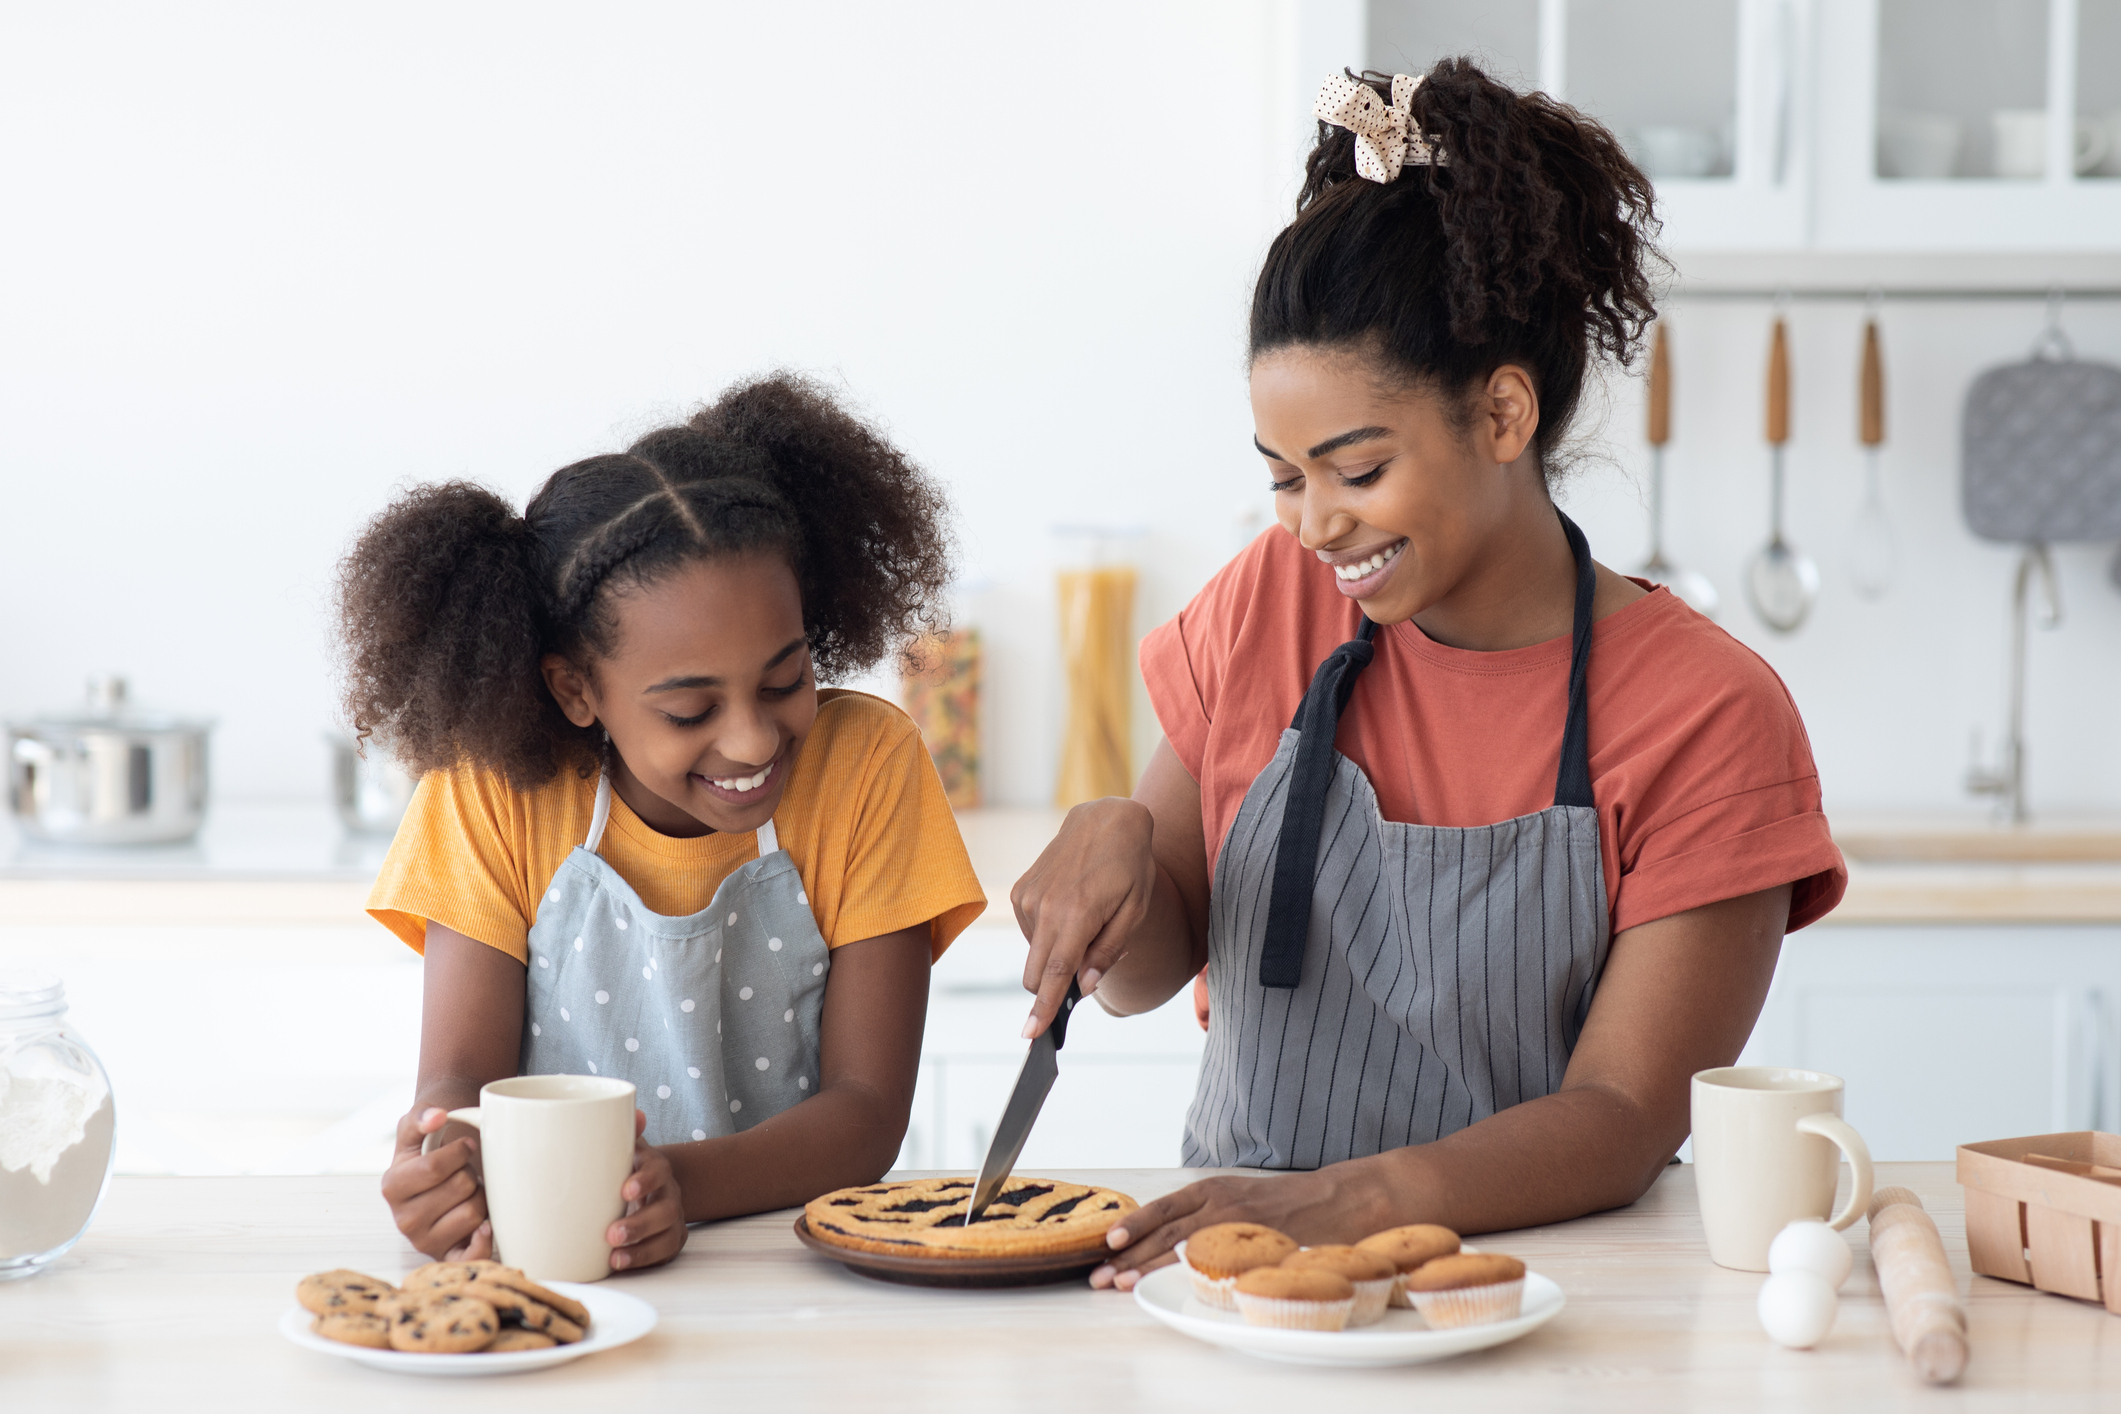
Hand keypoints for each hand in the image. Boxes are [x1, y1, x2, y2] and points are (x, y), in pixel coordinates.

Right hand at [381, 1106, 491, 1260]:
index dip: (459, 1151)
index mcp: (392, 1187)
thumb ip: (421, 1116)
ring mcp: (424, 1241)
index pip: (435, 1167)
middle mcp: (403, 1219)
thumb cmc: (428, 1153)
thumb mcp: (417, 1128)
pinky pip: (470, 1257)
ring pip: (473, 1213)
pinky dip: (483, 1241)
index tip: (466, 1146)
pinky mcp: (447, 1257)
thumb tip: (437, 1116)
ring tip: (468, 1194)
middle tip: (464, 1174)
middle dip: (470, 1174)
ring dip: (481, 1197)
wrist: (438, 1178)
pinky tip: (485, 1225)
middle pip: (460, 1188)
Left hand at [606, 1109, 686, 1270]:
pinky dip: (644, 1260)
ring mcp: (671, 1219)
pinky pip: (664, 1253)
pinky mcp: (669, 1240)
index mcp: (655, 1168)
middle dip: (641, 1223)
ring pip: (668, 1234)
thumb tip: (635, 1113)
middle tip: (612, 1233)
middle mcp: (668, 1193)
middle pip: (666, 1209)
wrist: (645, 1187)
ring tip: (615, 1256)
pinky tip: (621, 1264)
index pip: (658, 1170)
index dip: (646, 1180)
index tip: (625, 1190)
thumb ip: (621, 1129)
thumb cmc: (623, 1166)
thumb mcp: (622, 1146)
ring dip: (643, 1247)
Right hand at [1010, 796, 1156, 1037]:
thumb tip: (1083, 987)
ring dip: (1055, 955)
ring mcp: (1028, 896)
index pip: (1055, 973)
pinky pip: (1029, 932)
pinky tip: (1071, 910)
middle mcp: (1045, 906)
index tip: (1030, 1036)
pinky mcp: (1020, 890)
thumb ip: (1107, 952)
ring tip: (1087, 923)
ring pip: (1034, 954)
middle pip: (1034, 972)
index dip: (1044, 1008)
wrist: (1106, 818)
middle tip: (1082, 976)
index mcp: (1078, 914)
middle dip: (1050, 988)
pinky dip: (1048, 935)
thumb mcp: (1135, 911)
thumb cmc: (1129, 866)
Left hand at [1086, 1168, 1391, 1290]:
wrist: (1340, 1200)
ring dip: (1148, 1266)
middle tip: (1098, 1276)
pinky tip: (1171, 1285)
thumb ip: (1208, 1212)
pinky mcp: (1258, 1245)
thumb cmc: (1287, 1203)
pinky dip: (1190, 1273)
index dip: (1133, 1225)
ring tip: (1120, 1283)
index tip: (1106, 1243)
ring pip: (1184, 1246)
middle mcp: (1222, 1202)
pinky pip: (1219, 1262)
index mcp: (1215, 1188)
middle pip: (1165, 1230)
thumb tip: (1168, 1238)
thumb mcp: (1242, 1196)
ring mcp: (1240, 1224)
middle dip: (1128, 1254)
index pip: (1164, 1207)